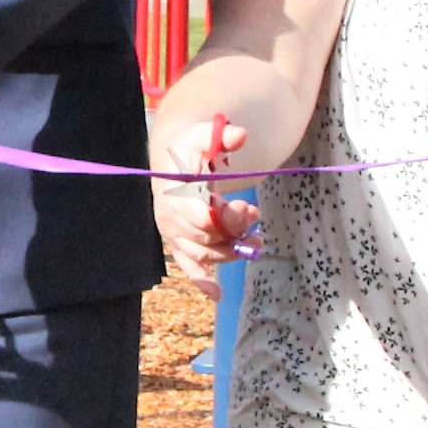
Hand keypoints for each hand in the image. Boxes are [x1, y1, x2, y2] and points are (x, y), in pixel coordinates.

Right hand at [150, 110, 260, 281]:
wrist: (170, 160)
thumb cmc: (188, 147)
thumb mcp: (203, 134)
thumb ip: (222, 135)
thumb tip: (240, 134)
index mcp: (176, 192)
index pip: (203, 218)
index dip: (229, 219)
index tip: (248, 208)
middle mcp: (171, 216)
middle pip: (207, 238)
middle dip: (236, 233)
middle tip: (257, 225)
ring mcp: (174, 232)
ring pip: (203, 253)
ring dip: (230, 253)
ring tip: (256, 243)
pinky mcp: (178, 242)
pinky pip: (187, 265)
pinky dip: (201, 280)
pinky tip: (216, 293)